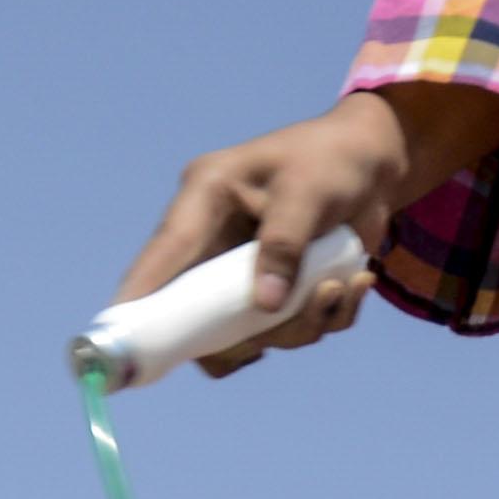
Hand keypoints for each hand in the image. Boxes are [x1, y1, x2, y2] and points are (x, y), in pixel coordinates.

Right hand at [117, 92, 467, 374]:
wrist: (374, 165)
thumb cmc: (331, 160)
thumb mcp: (307, 193)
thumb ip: (284, 246)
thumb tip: (264, 307)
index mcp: (204, 200)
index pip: (162, 256)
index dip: (141, 300)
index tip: (124, 338)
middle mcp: (214, 241)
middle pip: (197, 314)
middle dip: (247, 333)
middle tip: (282, 323)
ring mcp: (243, 271)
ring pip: (249, 334)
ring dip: (300, 325)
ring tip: (339, 287)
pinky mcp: (277, 290)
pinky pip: (290, 331)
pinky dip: (326, 319)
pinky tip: (353, 285)